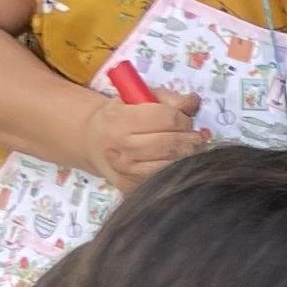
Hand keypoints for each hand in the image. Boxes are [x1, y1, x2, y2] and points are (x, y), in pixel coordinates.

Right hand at [84, 83, 199, 190]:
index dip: (183, 118)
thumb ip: (169, 98)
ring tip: (187, 148)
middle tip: (193, 136)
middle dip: (189, 139)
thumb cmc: (121, 116)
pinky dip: (177, 171)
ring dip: (187, 156)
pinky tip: (177, 162)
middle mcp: (119, 148)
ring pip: (170, 165)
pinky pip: (163, 180)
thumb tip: (194, 101)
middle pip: (170, 144)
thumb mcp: (139, 98)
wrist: (93, 142)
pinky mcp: (130, 187)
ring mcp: (124, 171)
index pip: (167, 119)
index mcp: (118, 119)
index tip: (185, 119)